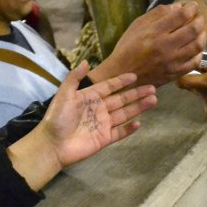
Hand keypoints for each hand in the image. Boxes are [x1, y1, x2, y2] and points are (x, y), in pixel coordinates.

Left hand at [8, 62, 157, 189]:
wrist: (53, 144)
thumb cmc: (58, 118)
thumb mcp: (64, 94)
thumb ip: (74, 78)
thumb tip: (87, 61)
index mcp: (90, 97)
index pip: (109, 86)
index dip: (121, 81)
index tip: (135, 76)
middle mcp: (99, 109)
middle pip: (122, 99)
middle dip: (137, 93)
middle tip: (153, 88)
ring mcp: (103, 124)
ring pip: (125, 113)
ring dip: (139, 107)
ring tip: (153, 99)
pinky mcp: (105, 138)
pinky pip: (120, 132)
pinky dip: (129, 128)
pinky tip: (139, 122)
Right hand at [91, 2, 206, 86]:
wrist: (122, 75)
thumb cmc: (127, 48)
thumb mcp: (136, 26)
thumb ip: (156, 14)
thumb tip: (177, 7)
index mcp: (154, 32)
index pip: (180, 16)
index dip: (191, 8)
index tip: (193, 5)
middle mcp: (165, 46)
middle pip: (192, 30)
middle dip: (200, 20)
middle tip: (200, 17)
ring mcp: (172, 62)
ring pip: (197, 46)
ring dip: (203, 35)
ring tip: (201, 31)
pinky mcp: (175, 73)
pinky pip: (194, 62)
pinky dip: (199, 53)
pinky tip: (196, 48)